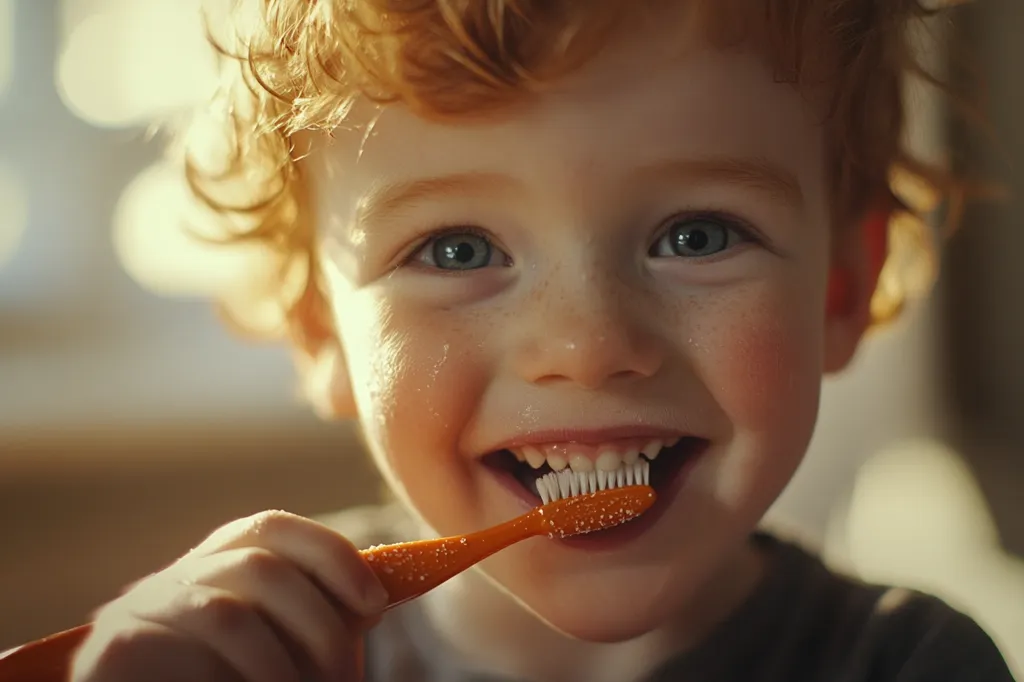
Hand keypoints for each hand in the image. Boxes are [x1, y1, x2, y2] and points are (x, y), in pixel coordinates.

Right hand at [70, 510, 387, 681]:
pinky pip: (188, 658)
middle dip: (318, 623)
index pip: (275, 527)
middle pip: (261, 566)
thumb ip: (323, 616)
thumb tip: (374, 597)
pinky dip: (233, 681)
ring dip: (280, 666)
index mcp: (221, 562)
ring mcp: (140, 610)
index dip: (331, 555)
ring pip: (229, 616)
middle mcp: (178, 576)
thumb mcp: (287, 647)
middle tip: (342, 676)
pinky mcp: (115, 649)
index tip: (376, 604)